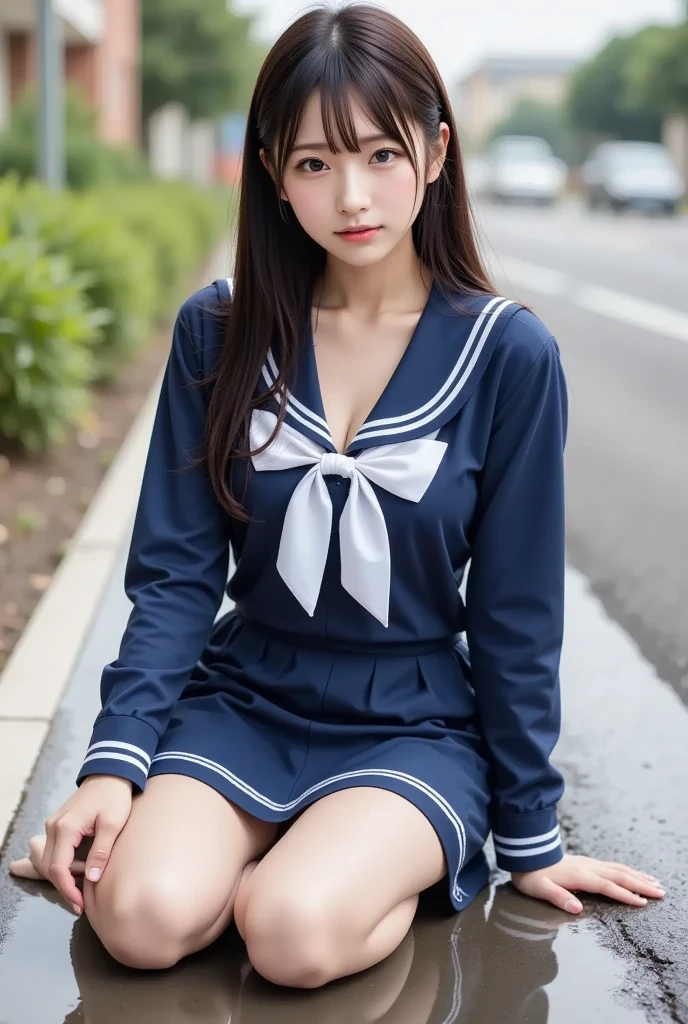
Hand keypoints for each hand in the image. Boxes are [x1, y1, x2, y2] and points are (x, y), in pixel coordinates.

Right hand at [10, 775, 132, 915]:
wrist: (110, 774)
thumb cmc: (114, 796)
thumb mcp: (113, 824)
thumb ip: (100, 852)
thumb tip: (91, 879)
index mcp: (66, 827)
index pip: (58, 868)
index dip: (68, 890)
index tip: (80, 904)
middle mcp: (54, 826)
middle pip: (50, 867)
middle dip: (65, 887)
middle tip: (82, 901)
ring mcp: (53, 824)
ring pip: (50, 860)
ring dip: (64, 877)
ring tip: (83, 888)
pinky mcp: (58, 824)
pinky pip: (55, 851)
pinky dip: (64, 865)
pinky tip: (79, 873)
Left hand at [511, 853, 664, 913]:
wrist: (526, 855)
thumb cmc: (532, 875)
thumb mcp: (540, 889)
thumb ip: (558, 898)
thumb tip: (577, 909)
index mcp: (580, 876)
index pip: (608, 887)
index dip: (625, 895)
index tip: (643, 903)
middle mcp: (588, 868)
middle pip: (620, 876)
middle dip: (641, 885)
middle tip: (661, 892)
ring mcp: (588, 863)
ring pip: (619, 869)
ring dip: (638, 876)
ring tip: (655, 882)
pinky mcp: (587, 862)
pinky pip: (613, 866)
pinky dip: (627, 870)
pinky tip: (633, 873)